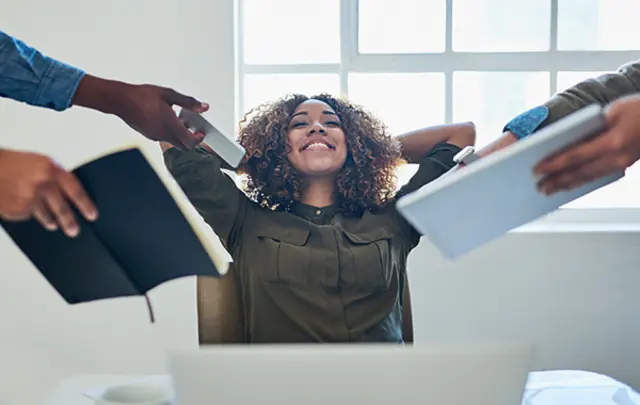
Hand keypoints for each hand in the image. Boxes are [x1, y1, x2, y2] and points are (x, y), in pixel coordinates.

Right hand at [0, 149, 96, 236]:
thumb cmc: (11, 163)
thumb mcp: (38, 163)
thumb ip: (54, 176)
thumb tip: (68, 192)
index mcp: (51, 169)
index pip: (76, 190)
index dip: (85, 204)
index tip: (92, 215)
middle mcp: (42, 185)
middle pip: (62, 209)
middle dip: (70, 222)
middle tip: (74, 231)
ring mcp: (29, 199)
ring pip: (46, 216)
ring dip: (50, 221)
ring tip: (53, 224)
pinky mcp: (17, 210)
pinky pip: (28, 216)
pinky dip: (27, 213)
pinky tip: (21, 205)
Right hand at [73, 75, 208, 149]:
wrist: (120, 100)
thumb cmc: (141, 96)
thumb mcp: (169, 94)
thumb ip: (188, 102)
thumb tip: (202, 107)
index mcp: (170, 125)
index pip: (190, 142)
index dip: (198, 139)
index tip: (201, 132)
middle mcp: (163, 134)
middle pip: (183, 146)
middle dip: (191, 140)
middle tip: (194, 129)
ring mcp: (155, 136)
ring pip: (173, 142)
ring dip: (180, 136)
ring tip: (180, 120)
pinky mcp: (148, 135)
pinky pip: (163, 138)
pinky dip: (170, 133)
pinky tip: (167, 120)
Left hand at [535, 95, 639, 193]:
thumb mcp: (613, 110)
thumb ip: (590, 127)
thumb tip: (566, 141)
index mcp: (613, 142)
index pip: (575, 156)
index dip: (554, 164)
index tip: (537, 169)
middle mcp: (617, 157)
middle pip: (580, 172)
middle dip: (557, 181)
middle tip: (538, 187)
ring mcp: (622, 163)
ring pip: (589, 178)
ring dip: (567, 185)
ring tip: (549, 190)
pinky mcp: (624, 165)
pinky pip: (598, 176)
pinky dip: (581, 181)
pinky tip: (569, 184)